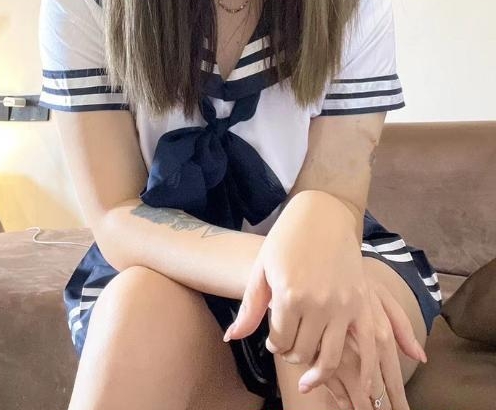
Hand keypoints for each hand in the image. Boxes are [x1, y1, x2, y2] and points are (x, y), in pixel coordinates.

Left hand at [223, 191, 377, 394]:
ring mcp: (343, 305)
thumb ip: (250, 307)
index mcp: (289, 294)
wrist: (323, 214)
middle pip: (302, 351)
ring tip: (309, 367)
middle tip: (289, 345)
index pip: (279, 341)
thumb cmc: (287, 238)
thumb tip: (230, 339)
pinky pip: (366, 347)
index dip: (274, 344)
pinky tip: (353, 381)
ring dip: (317, 369)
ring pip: (329, 357)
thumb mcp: (262, 268)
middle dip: (291, 354)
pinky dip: (362, 371)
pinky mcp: (362, 302)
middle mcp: (317, 304)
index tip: (273, 339)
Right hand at [322, 280, 422, 409]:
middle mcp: (360, 340)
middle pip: (374, 388)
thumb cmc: (352, 276)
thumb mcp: (381, 295)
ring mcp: (337, 344)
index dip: (398, 400)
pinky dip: (335, 394)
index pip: (392, 376)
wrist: (321, 252)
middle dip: (382, 407)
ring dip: (358, 405)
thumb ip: (401, 326)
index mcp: (379, 330)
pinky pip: (327, 378)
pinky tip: (340, 403)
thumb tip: (421, 358)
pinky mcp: (314, 342)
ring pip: (351, 388)